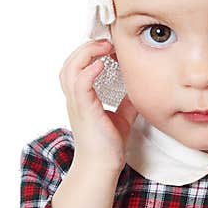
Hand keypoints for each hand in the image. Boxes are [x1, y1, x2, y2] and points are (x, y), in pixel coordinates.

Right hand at [59, 39, 137, 170]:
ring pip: (70, 69)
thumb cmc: (108, 146)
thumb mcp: (121, 117)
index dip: (89, 53)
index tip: (109, 45)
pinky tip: (102, 64)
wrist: (102, 167)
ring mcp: (77, 104)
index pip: (77, 68)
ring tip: (104, 47)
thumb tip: (137, 89)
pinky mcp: (84, 110)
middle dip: (86, 47)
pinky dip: (89, 70)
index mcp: (82, 99)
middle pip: (69, 63)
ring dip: (86, 53)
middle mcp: (75, 99)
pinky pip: (80, 84)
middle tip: (106, 41)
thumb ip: (125, 102)